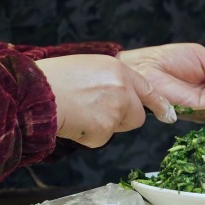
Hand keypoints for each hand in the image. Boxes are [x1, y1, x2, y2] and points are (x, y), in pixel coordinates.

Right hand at [37, 54, 174, 147]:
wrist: (34, 93)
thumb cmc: (53, 79)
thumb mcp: (87, 66)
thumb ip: (110, 79)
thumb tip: (121, 95)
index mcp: (117, 69)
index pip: (147, 89)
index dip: (158, 105)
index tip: (169, 115)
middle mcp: (122, 88)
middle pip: (137, 115)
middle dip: (123, 118)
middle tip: (95, 110)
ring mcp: (115, 110)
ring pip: (120, 128)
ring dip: (105, 126)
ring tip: (80, 112)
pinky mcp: (104, 130)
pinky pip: (102, 138)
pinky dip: (89, 135)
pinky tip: (74, 121)